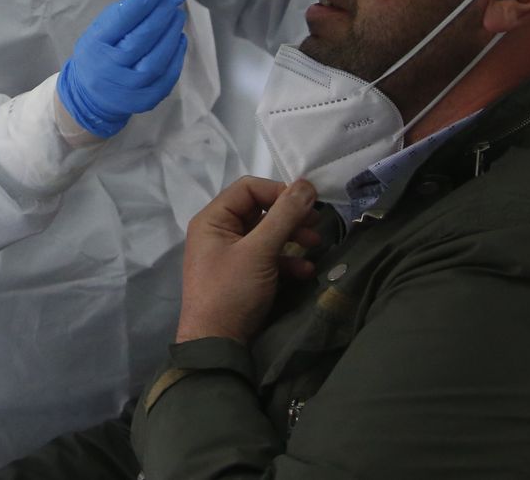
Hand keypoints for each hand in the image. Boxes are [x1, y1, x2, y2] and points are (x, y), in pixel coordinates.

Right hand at [56, 0, 187, 137]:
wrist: (89, 95)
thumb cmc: (98, 53)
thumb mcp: (100, 30)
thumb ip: (124, 13)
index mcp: (96, 44)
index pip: (124, 18)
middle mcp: (109, 68)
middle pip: (142, 38)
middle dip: (163, 13)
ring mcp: (127, 88)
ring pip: (157, 59)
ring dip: (172, 33)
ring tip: (178, 16)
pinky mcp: (143, 100)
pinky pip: (166, 77)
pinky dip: (177, 56)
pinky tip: (179, 39)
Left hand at [175, 176, 319, 343]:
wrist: (216, 345)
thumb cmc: (232, 291)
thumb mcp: (259, 251)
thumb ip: (283, 216)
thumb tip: (306, 184)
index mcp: (213, 219)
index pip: (248, 188)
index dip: (279, 191)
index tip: (307, 204)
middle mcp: (218, 232)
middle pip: (260, 210)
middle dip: (290, 216)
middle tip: (317, 224)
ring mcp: (229, 254)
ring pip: (266, 235)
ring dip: (292, 238)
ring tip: (315, 245)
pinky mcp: (241, 275)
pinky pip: (267, 258)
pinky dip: (286, 261)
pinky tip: (304, 271)